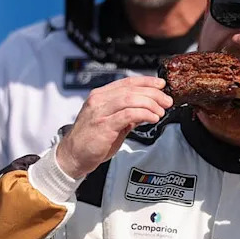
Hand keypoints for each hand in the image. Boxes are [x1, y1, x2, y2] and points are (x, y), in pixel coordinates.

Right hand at [56, 76, 171, 178]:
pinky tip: (152, 118)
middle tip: (166, 101)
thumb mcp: (112, 122)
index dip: (146, 81)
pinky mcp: (104, 125)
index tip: (161, 84)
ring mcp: (100, 112)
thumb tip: (147, 109)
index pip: (127, 82)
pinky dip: (144, 114)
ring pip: (130, 99)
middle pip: (131, 89)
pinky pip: (128, 114)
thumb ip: (128, 114)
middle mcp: (99, 100)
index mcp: (100, 96)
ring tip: (160, 112)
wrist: (72, 156)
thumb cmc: (91, 140)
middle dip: (154, 94)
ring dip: (150, 104)